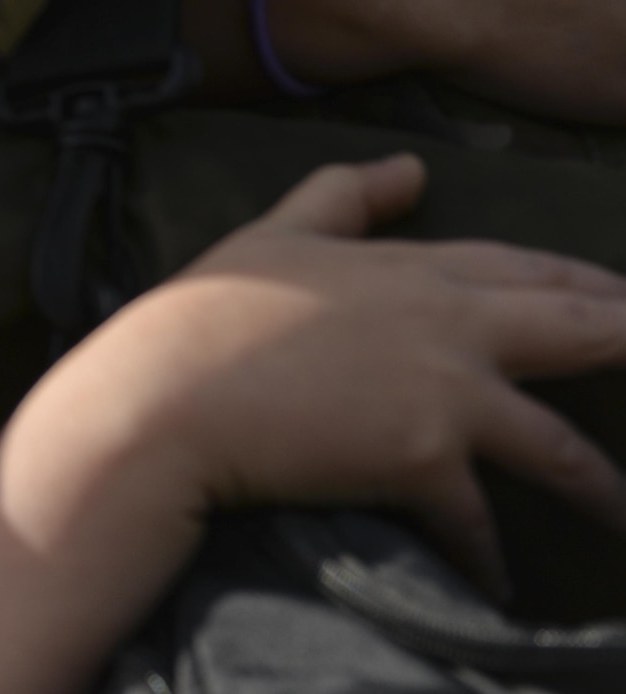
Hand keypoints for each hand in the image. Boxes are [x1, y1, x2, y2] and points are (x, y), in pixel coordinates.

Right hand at [0, 156, 625, 693]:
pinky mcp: (426, 464)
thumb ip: (345, 196)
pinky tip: (500, 582)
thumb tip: (407, 164)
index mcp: (413, 268)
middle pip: (577, 332)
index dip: (584, 280)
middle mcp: (450, 326)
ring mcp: (446, 396)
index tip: (623, 293)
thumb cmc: (205, 309)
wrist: (167, 394)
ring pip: (560, 446)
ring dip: (604, 486)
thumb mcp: (273, 231)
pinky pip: (479, 522)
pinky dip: (488, 556)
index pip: (524, 266)